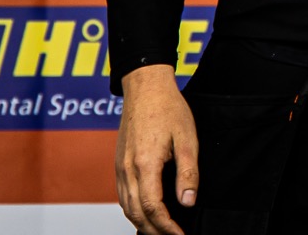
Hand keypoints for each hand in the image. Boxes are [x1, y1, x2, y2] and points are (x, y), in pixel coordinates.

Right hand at [115, 64, 197, 234]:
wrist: (145, 88)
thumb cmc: (168, 109)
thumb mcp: (187, 139)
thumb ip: (188, 172)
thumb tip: (188, 202)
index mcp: (145, 164)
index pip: (152, 207)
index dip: (166, 226)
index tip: (180, 234)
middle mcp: (127, 169)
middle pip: (136, 212)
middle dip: (154, 230)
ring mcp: (120, 167)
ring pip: (126, 207)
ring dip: (142, 223)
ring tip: (161, 230)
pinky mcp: (119, 163)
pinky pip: (122, 195)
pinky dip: (133, 210)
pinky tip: (145, 212)